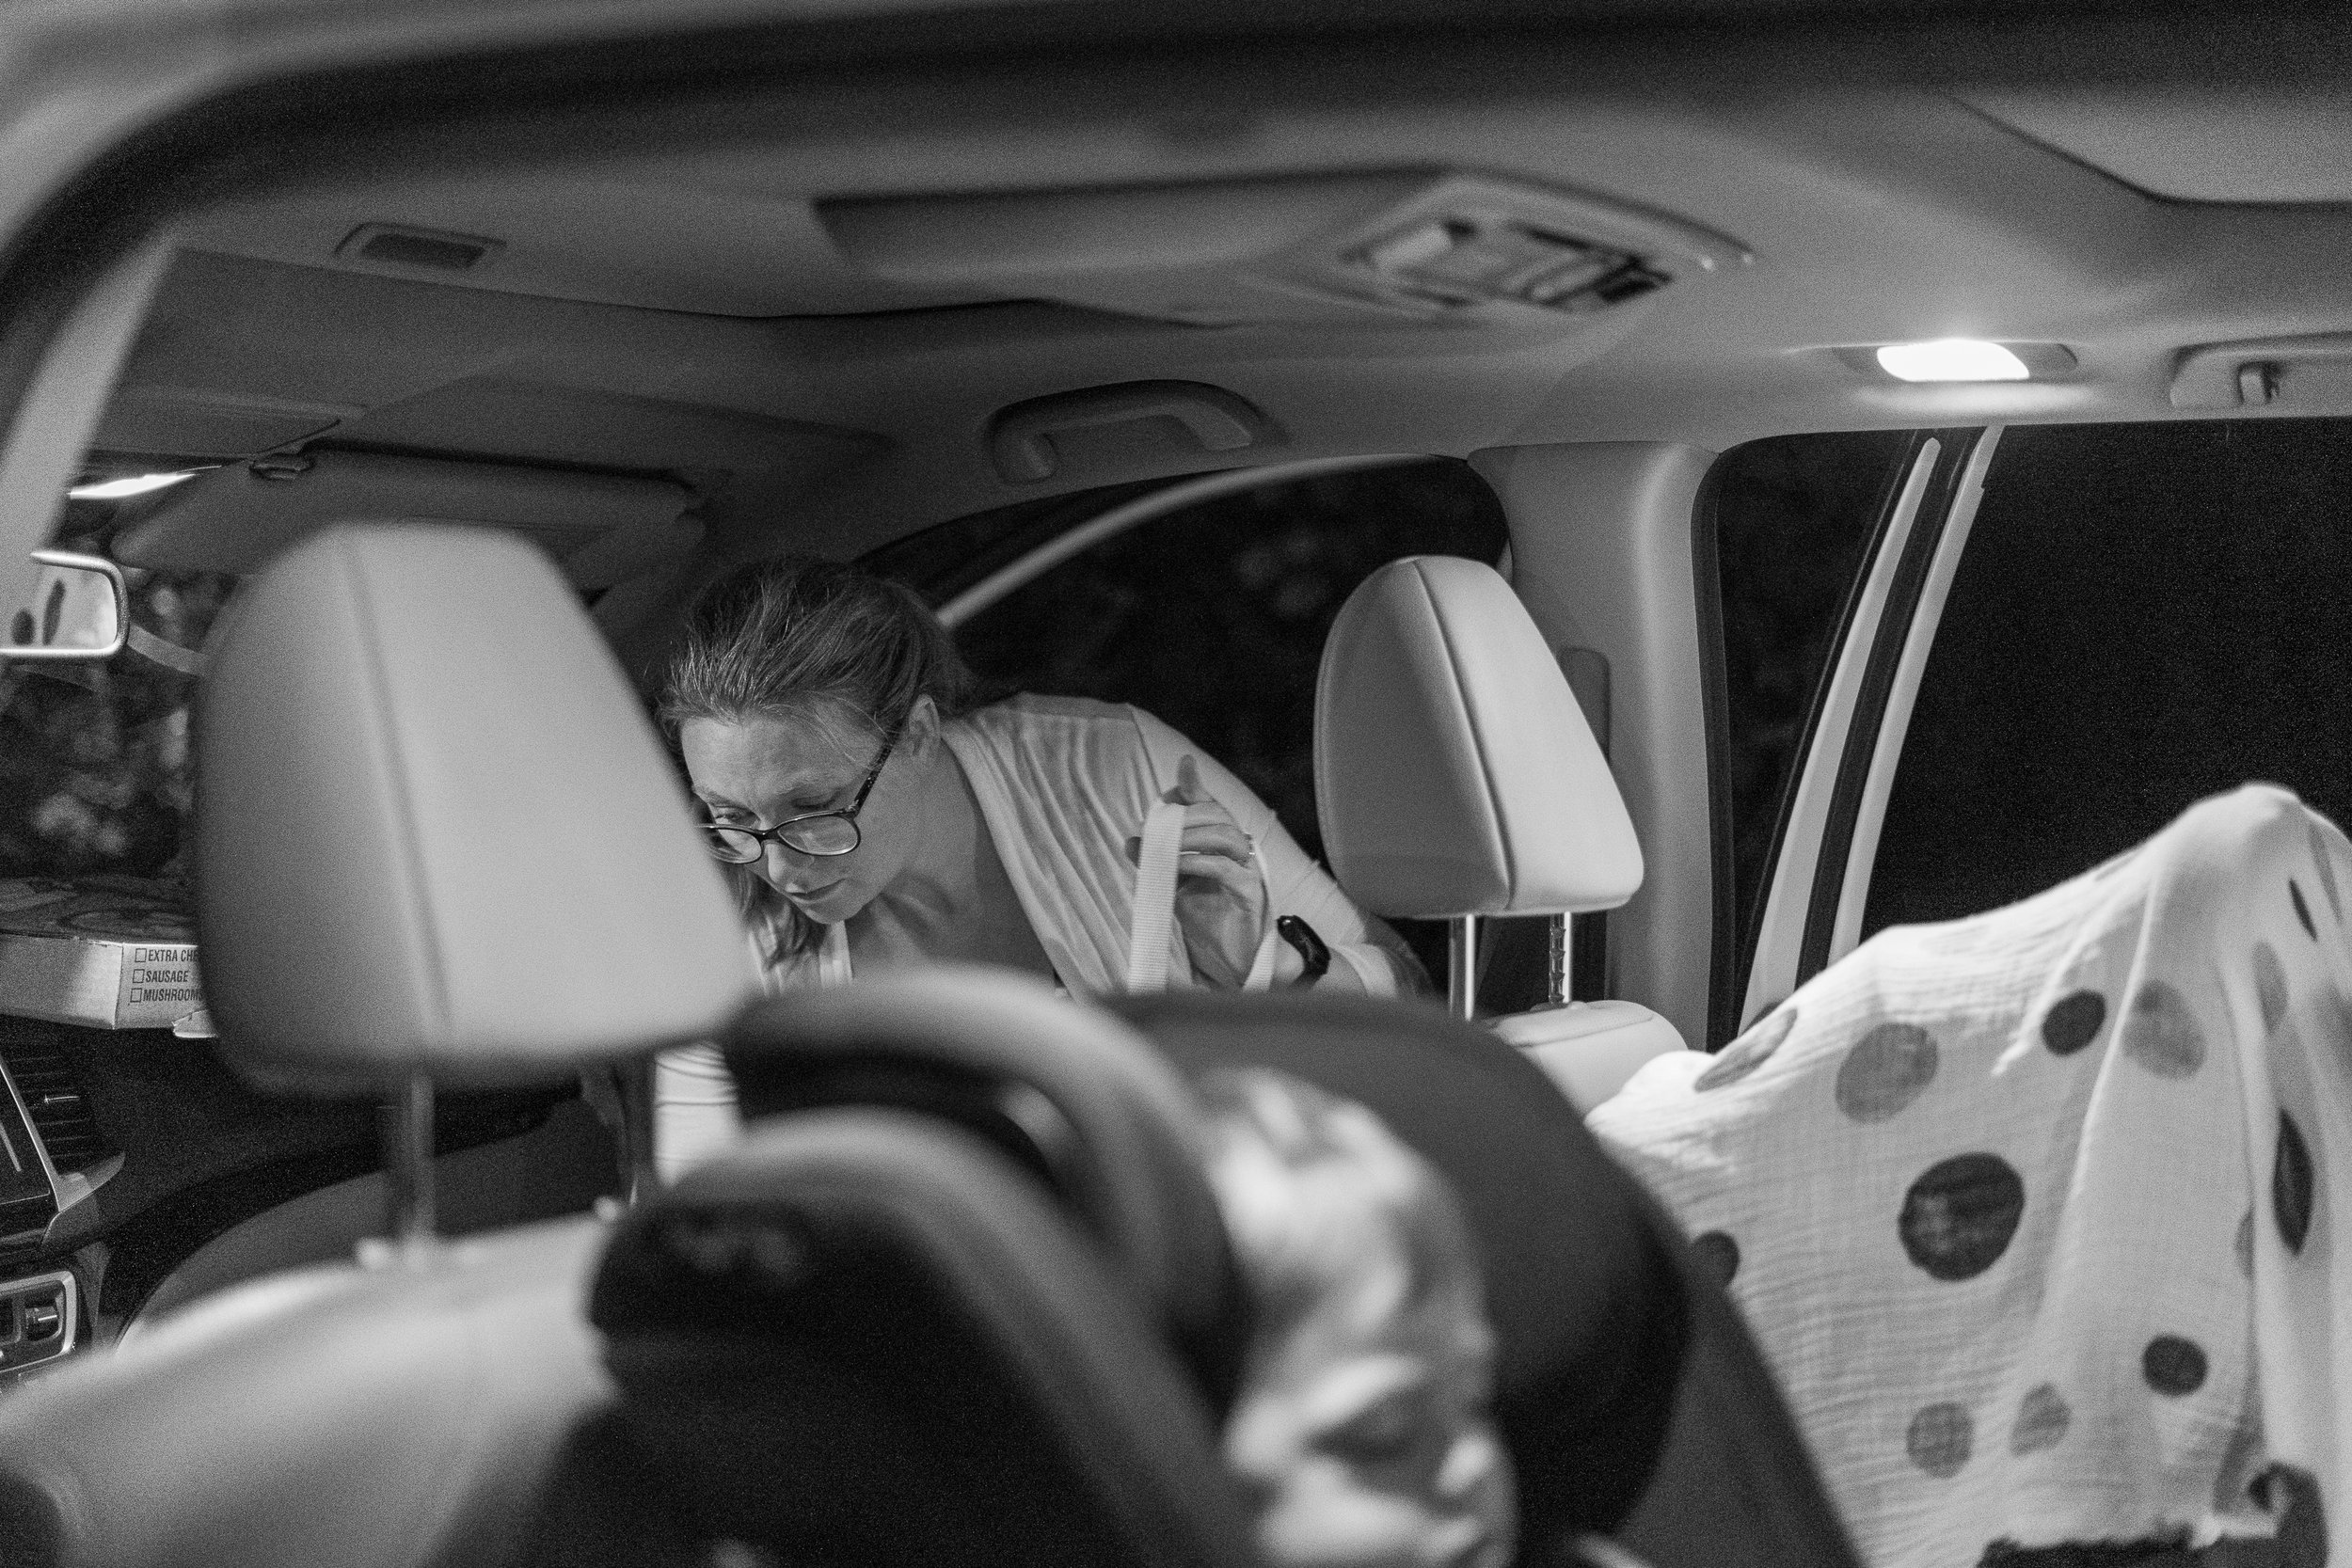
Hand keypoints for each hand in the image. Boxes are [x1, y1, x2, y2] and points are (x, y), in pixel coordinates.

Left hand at [1125, 755, 1289, 987]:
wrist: (1227, 961)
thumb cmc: (1205, 919)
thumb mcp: (1174, 885)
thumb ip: (1158, 861)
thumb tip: (1132, 841)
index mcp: (1222, 844)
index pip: (1210, 805)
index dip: (1196, 785)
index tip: (1184, 765)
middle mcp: (1240, 851)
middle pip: (1218, 814)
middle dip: (1183, 816)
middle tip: (1153, 829)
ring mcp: (1248, 870)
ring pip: (1226, 835)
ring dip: (1190, 836)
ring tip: (1163, 848)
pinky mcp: (1251, 893)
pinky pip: (1227, 868)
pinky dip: (1199, 861)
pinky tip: (1178, 865)